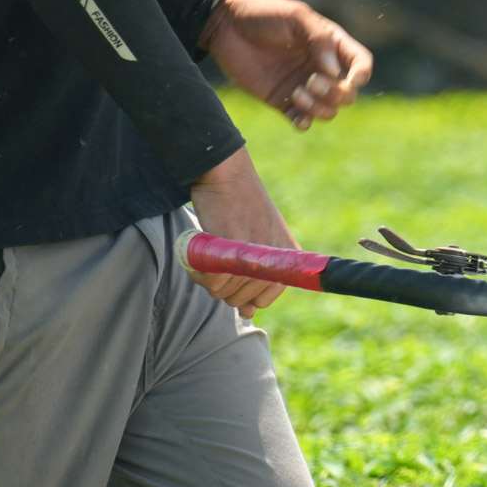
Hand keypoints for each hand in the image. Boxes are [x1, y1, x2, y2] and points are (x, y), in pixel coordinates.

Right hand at [187, 147, 295, 316]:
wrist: (227, 173)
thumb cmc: (237, 207)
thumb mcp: (254, 243)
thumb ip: (254, 278)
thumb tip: (248, 314)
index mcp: (288, 259)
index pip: (264, 300)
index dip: (241, 294)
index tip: (229, 275)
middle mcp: (277, 260)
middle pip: (241, 300)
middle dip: (221, 287)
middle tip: (213, 261)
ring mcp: (257, 255)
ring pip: (224, 294)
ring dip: (207, 280)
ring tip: (206, 256)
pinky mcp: (236, 247)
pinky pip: (214, 281)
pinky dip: (199, 274)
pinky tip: (198, 257)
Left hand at [200, 0, 373, 130]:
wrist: (224, 24)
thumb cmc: (262, 13)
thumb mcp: (295, 16)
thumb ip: (319, 40)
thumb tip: (334, 71)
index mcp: (330, 45)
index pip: (360, 64)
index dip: (361, 75)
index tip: (349, 80)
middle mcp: (321, 68)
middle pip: (347, 94)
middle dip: (335, 94)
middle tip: (312, 82)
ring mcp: (303, 86)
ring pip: (328, 111)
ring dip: (319, 108)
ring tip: (298, 94)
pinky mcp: (283, 100)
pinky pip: (303, 120)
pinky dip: (304, 123)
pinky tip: (296, 117)